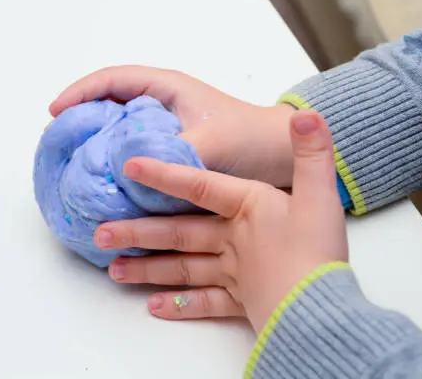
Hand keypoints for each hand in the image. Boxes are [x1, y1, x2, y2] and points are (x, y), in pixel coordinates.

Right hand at [50, 66, 294, 186]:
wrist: (284, 158)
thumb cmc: (252, 139)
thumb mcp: (209, 144)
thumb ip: (170, 158)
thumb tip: (127, 175)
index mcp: (169, 89)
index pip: (114, 79)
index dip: (81, 92)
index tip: (57, 113)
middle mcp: (167, 107)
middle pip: (113, 106)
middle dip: (86, 122)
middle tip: (63, 146)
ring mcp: (171, 131)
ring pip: (126, 134)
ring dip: (104, 148)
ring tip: (80, 169)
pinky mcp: (178, 155)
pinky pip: (142, 157)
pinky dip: (125, 169)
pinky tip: (113, 188)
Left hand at [93, 110, 347, 331]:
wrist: (319, 307)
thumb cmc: (317, 251)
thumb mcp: (321, 195)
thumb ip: (312, 153)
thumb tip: (304, 115)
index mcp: (248, 210)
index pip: (199, 186)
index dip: (165, 174)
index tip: (129, 167)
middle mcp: (232, 241)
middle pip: (179, 233)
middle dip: (139, 232)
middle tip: (100, 234)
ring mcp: (233, 274)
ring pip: (184, 269)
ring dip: (149, 269)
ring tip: (115, 270)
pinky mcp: (242, 303)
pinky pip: (205, 303)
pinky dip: (180, 306)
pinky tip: (155, 307)